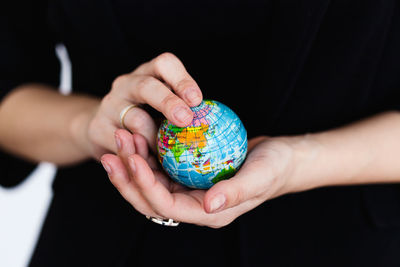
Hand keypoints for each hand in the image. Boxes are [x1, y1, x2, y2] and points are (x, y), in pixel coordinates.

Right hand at [72, 52, 202, 158]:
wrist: (102, 131)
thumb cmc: (145, 119)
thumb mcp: (163, 109)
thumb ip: (182, 110)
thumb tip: (215, 124)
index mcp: (147, 74)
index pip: (164, 64)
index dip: (182, 80)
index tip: (197, 100)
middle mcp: (126, 84)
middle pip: (147, 86)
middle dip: (168, 103)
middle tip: (186, 120)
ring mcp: (109, 104)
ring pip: (134, 117)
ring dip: (154, 137)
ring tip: (167, 152)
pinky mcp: (97, 128)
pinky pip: (122, 141)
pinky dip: (138, 151)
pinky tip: (148, 159)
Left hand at [101, 131, 299, 227]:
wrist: (282, 158)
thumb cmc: (275, 167)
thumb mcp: (260, 176)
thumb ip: (235, 192)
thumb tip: (208, 204)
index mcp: (208, 212)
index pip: (166, 206)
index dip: (144, 185)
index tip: (133, 158)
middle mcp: (194, 205)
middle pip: (149, 199)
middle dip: (128, 176)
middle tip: (114, 148)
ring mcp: (190, 190)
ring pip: (150, 184)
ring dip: (131, 164)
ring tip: (120, 138)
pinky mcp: (190, 175)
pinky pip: (161, 168)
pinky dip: (146, 154)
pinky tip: (137, 136)